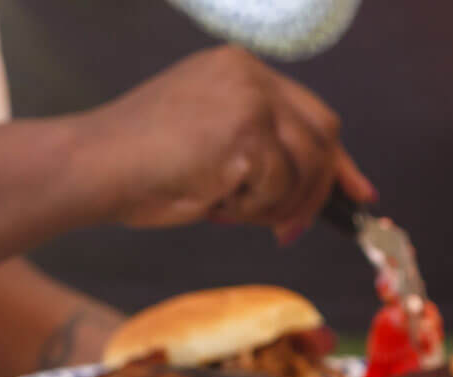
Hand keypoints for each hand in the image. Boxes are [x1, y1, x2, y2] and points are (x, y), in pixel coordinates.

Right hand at [74, 47, 373, 237]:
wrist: (94, 167)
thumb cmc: (141, 166)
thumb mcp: (212, 145)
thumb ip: (262, 151)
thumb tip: (315, 188)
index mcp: (240, 70)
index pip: (311, 114)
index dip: (337, 161)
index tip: (358, 193)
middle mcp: (250, 74)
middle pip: (322, 137)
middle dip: (317, 192)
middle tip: (290, 231)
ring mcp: (250, 98)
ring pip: (303, 169)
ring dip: (272, 206)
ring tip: (224, 207)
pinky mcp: (247, 130)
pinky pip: (278, 188)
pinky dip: (251, 210)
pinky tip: (212, 201)